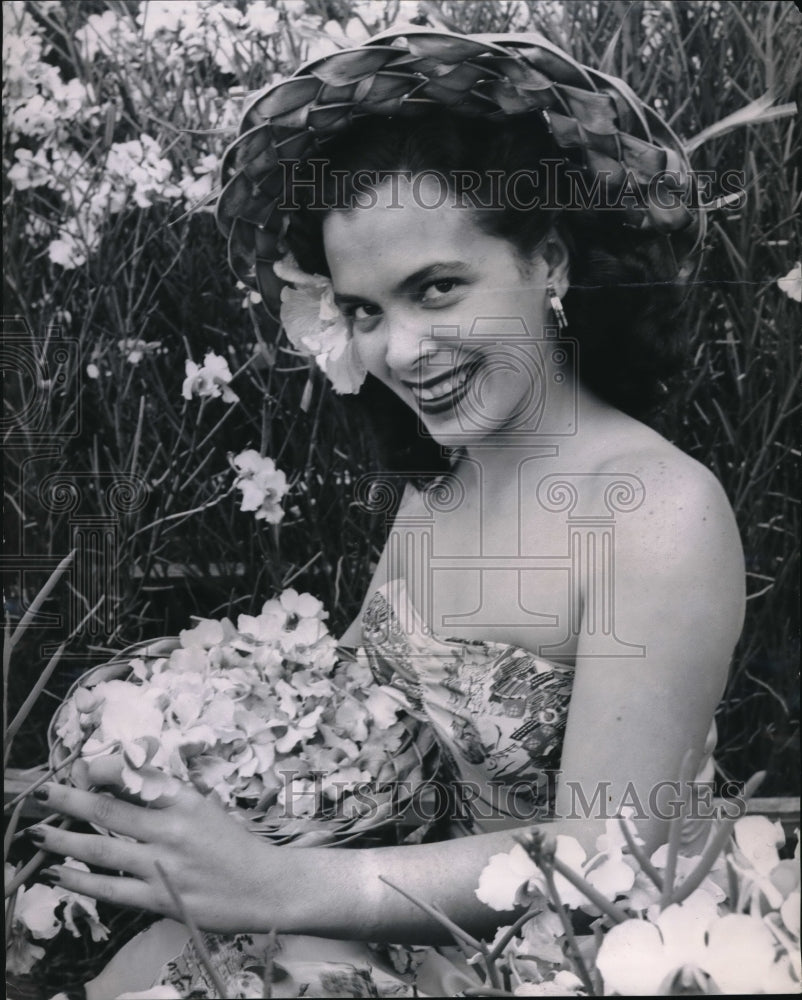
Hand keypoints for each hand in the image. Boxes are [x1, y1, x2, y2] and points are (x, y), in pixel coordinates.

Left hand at [28, 757, 282, 932]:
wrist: (265, 886)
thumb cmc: (232, 844)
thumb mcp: (203, 808)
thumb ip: (165, 798)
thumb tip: (120, 786)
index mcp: (185, 799)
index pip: (133, 777)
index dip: (101, 771)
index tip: (80, 768)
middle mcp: (172, 828)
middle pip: (109, 809)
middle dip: (70, 801)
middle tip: (45, 795)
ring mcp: (164, 864)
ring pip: (102, 848)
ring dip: (65, 840)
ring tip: (40, 834)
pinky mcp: (160, 898)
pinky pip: (111, 888)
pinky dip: (81, 881)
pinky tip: (61, 874)